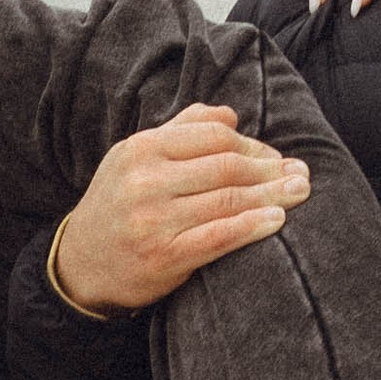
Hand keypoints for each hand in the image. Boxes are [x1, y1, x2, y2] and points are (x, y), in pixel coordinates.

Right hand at [53, 105, 311, 313]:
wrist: (79, 265)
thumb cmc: (118, 205)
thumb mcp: (135, 158)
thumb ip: (182, 130)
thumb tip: (231, 115)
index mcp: (141, 148)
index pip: (214, 136)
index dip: (253, 146)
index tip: (277, 157)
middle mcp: (145, 180)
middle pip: (227, 167)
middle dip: (271, 170)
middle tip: (301, 174)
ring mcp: (153, 220)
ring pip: (228, 200)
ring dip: (273, 195)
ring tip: (301, 192)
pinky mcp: (164, 256)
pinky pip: (219, 236)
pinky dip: (252, 226)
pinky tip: (277, 221)